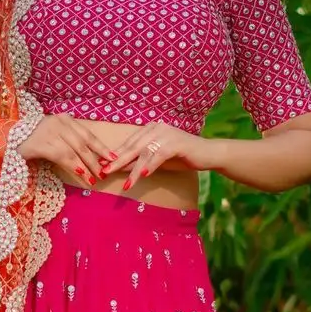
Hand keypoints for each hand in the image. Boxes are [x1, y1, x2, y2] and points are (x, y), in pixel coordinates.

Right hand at [17, 114, 107, 184]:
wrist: (7, 139)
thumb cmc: (33, 140)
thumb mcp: (55, 138)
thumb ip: (70, 143)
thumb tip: (90, 160)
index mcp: (65, 119)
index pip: (87, 134)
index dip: (101, 147)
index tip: (113, 158)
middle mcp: (58, 122)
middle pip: (82, 143)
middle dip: (95, 160)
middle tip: (103, 173)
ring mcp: (48, 131)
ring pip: (73, 151)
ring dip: (85, 166)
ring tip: (93, 179)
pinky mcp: (40, 143)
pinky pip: (61, 156)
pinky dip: (72, 165)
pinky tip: (80, 173)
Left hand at [96, 122, 214, 188]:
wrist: (208, 154)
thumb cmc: (182, 157)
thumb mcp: (157, 161)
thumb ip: (140, 162)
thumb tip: (119, 168)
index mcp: (150, 129)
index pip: (129, 143)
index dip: (115, 155)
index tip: (101, 166)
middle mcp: (157, 128)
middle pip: (133, 146)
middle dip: (118, 160)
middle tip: (105, 172)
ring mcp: (167, 133)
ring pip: (145, 152)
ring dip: (133, 169)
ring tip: (126, 183)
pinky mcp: (177, 143)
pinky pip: (160, 155)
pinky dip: (151, 165)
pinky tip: (144, 175)